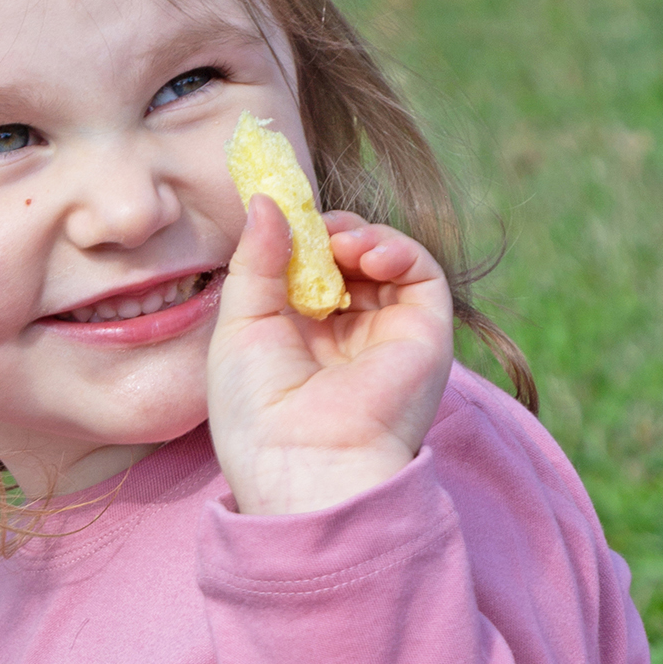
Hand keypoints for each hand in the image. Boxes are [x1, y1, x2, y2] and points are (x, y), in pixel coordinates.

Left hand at [207, 195, 453, 516]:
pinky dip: (397, 248)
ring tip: (338, 245)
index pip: (305, 268)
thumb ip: (254, 261)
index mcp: (297, 339)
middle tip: (310, 226)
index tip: (277, 211)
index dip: (295, 236)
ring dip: (360, 236)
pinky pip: (421, 272)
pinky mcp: (424, 333)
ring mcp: (386, 334)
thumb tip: (267, 200)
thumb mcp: (238, 327)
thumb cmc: (257, 412)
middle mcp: (344, 336)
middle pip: (344, 258)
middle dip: (326, 232)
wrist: (303, 463)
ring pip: (384, 259)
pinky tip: (367, 254)